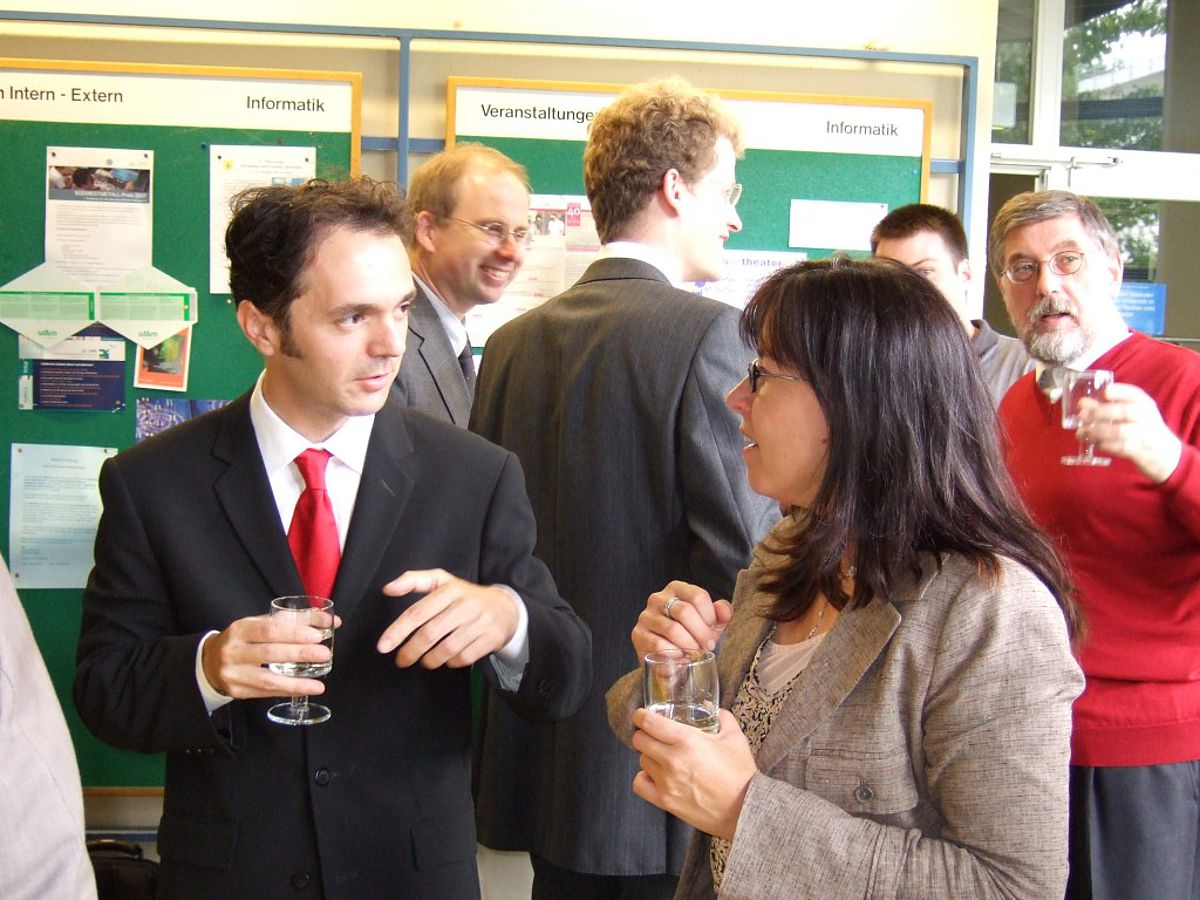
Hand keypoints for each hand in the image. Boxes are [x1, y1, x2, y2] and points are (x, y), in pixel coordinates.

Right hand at [201, 612, 336, 698]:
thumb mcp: (260, 625)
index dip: (294, 633)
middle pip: (270, 653)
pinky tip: (306, 689)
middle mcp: (234, 651)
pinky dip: (288, 690)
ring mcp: (234, 673)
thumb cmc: (242, 640)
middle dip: (300, 653)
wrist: (210, 662)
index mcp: (240, 629)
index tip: (317, 635)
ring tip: (319, 682)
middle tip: (324, 654)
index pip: (269, 630)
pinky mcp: (237, 691)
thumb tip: (328, 620)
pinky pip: (266, 693)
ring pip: (267, 679)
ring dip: (296, 681)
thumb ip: (292, 621)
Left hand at [376, 568, 518, 668]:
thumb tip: (388, 589)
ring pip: (446, 649)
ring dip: (430, 660)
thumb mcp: (442, 581)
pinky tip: (446, 659)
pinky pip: (463, 658)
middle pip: (430, 634)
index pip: (418, 612)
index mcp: (450, 589)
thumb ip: (414, 580)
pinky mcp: (491, 638)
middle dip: (411, 651)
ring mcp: (480, 622)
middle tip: (401, 660)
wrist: (505, 608)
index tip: (383, 646)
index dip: (398, 630)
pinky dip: (450, 663)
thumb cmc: (465, 596)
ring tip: (424, 660)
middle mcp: (466, 605)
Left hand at [631, 708, 756, 839]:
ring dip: (648, 755)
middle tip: (653, 735)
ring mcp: (667, 782)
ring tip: (661, 756)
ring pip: (641, 760)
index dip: (641, 716)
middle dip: (644, 734)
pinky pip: (640, 784)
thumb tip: (709, 706)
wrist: (745, 810)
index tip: (642, 715)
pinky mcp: (665, 801)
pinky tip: (655, 775)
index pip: (648, 723)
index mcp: (687, 740)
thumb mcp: (735, 738)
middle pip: (640, 740)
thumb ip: (722, 717)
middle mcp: (672, 760)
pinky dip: (644, 778)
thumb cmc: (741, 774)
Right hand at [632, 580, 731, 660]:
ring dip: (689, 645)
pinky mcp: (638, 635)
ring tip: (695, 653)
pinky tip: (680, 657)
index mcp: (676, 588)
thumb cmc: (692, 635)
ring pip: (672, 629)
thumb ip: (722, 614)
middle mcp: (658, 598)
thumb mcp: (710, 623)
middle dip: (701, 633)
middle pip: (685, 611)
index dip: (710, 617)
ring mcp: (646, 616)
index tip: (712, 630)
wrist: (672, 659)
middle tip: (707, 646)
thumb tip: (724, 610)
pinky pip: (659, 645)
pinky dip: (674, 654)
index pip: (698, 596)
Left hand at [1078, 383, 1182, 482]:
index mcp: (1144, 404)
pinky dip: (1106, 445)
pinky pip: (1121, 447)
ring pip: (1119, 431)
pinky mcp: (1142, 452)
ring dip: (1097, 432)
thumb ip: (1106, 409)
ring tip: (1081, 433)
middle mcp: (1147, 417)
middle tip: (1081, 416)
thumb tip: (1082, 403)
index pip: (1134, 393)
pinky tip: (1096, 444)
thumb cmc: (1141, 429)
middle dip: (1100, 413)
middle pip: (1124, 412)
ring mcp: (1146, 435)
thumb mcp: (1130, 415)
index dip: (1119, 391)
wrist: (1166, 454)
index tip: (1105, 392)